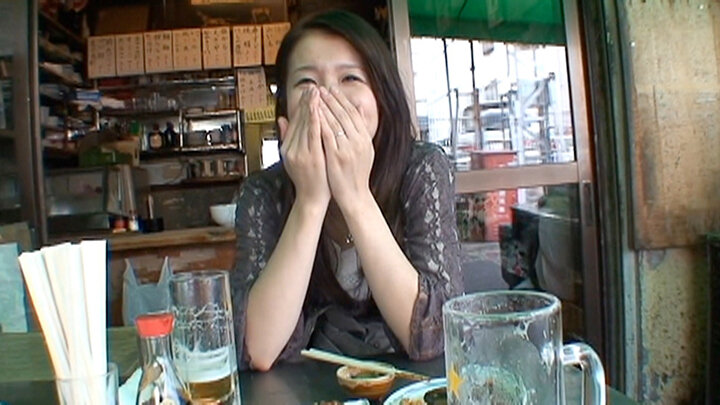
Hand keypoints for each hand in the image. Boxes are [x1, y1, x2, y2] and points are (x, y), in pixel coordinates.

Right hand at [278, 87, 329, 207]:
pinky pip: (313, 134)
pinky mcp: (311, 157)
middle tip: (313, 86)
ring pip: (306, 124)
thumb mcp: (294, 157)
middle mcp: (291, 148)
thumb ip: (288, 138)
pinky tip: (320, 109)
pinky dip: (316, 120)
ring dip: (311, 106)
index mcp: (288, 147)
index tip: (308, 92)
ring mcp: (300, 152)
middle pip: (299, 120)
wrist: (312, 198)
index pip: (295, 121)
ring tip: (317, 92)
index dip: (301, 105)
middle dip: (307, 102)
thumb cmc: (309, 178)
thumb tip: (281, 119)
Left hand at [318, 86, 374, 210]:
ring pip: (335, 122)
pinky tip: (313, 114)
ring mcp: (348, 149)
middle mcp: (359, 141)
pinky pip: (327, 135)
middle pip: (344, 114)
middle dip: (332, 99)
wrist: (355, 196)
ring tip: (315, 96)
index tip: (333, 89)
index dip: (342, 100)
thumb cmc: (356, 175)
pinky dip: (320, 122)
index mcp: (365, 139)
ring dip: (324, 107)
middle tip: (322, 88)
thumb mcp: (364, 151)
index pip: (353, 113)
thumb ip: (361, 131)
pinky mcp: (337, 156)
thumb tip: (359, 110)